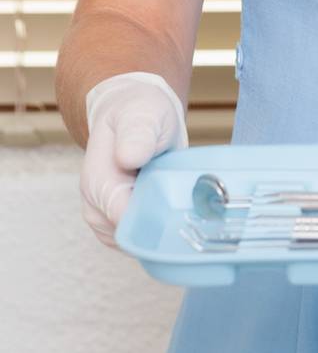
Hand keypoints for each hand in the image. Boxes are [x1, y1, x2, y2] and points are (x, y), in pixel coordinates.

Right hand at [81, 71, 187, 248]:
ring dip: (162, 222)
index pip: (125, 222)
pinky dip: (159, 224)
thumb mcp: (142, 114)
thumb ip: (137, 134)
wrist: (131, 114)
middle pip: (135, 236)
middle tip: (186, 193)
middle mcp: (96, 209)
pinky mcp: (119, 224)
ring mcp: (106, 221)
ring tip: (176, 191)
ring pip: (141, 240)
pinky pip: (143, 237)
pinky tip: (170, 201)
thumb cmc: (137, 112)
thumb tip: (128, 157)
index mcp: (97, 184)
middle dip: (162, 221)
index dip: (155, 218)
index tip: (181, 204)